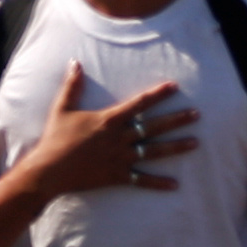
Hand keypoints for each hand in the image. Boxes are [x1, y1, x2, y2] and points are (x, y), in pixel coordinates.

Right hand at [26, 67, 198, 202]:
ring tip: (196, 143)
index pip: (139, 104)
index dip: (158, 94)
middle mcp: (119, 138)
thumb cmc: (55, 139)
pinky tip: (175, 184)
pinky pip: (142, 180)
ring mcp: (120, 158)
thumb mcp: (62, 108)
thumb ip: (72, 85)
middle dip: (177, 119)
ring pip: (154, 152)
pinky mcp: (117, 176)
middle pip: (154, 127)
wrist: (49, 170)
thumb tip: (76, 62)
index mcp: (108, 120)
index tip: (175, 87)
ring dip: (176, 147)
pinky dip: (158, 183)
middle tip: (197, 114)